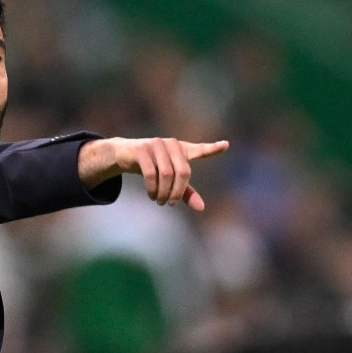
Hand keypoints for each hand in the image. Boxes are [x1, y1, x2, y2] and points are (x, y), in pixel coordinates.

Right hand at [79, 137, 229, 210]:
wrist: (125, 155)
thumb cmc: (152, 166)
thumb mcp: (170, 180)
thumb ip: (186, 192)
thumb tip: (201, 208)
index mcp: (182, 150)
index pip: (200, 150)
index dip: (213, 148)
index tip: (226, 145)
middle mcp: (172, 144)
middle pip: (183, 171)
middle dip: (177, 192)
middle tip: (170, 204)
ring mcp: (157, 144)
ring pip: (167, 174)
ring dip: (163, 192)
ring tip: (159, 201)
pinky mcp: (142, 149)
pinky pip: (151, 173)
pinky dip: (152, 188)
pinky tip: (151, 195)